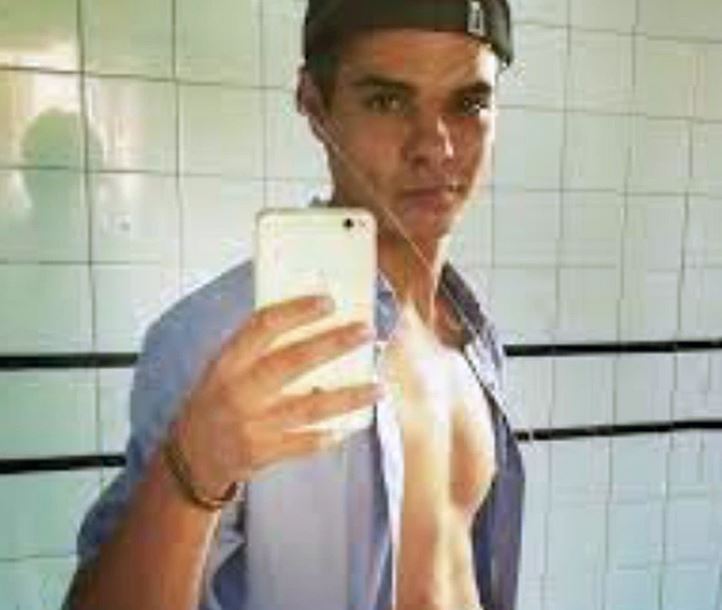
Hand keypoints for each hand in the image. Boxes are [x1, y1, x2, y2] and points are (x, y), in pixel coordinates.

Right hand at [171, 295, 380, 496]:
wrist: (191, 457)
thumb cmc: (216, 402)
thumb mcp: (223, 368)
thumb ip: (256, 349)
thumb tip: (308, 321)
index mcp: (227, 363)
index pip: (262, 327)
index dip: (296, 311)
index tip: (328, 301)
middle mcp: (238, 391)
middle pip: (292, 362)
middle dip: (333, 345)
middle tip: (365, 332)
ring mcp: (251, 425)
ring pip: (309, 407)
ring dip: (349, 397)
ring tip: (379, 386)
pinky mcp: (263, 453)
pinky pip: (305, 442)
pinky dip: (331, 434)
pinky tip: (354, 424)